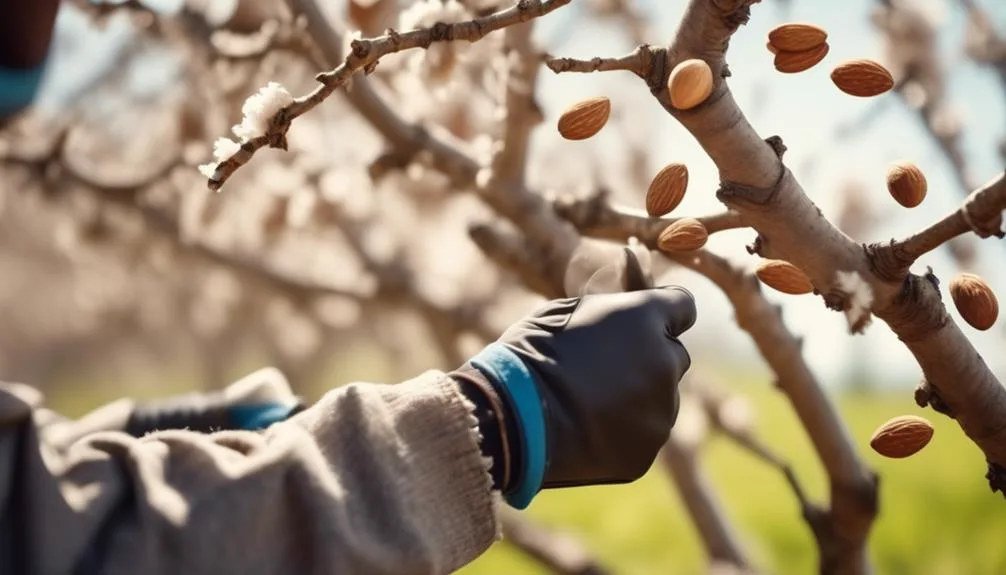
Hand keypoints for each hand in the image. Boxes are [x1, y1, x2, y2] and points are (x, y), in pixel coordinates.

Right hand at [451, 285, 695, 508]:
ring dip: (638, 397)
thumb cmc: (530, 355)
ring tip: (588, 403)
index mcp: (646, 319)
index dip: (661, 315)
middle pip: (674, 357)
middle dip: (649, 359)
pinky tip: (586, 429)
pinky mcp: (645, 451)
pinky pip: (643, 435)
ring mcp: (659, 412)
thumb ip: (610, 309)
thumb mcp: (566, 311)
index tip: (641, 324)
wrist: (511, 417)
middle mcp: (665, 363)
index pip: (682, 307)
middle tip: (604, 368)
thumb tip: (627, 302)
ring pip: (661, 400)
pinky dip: (623, 432)